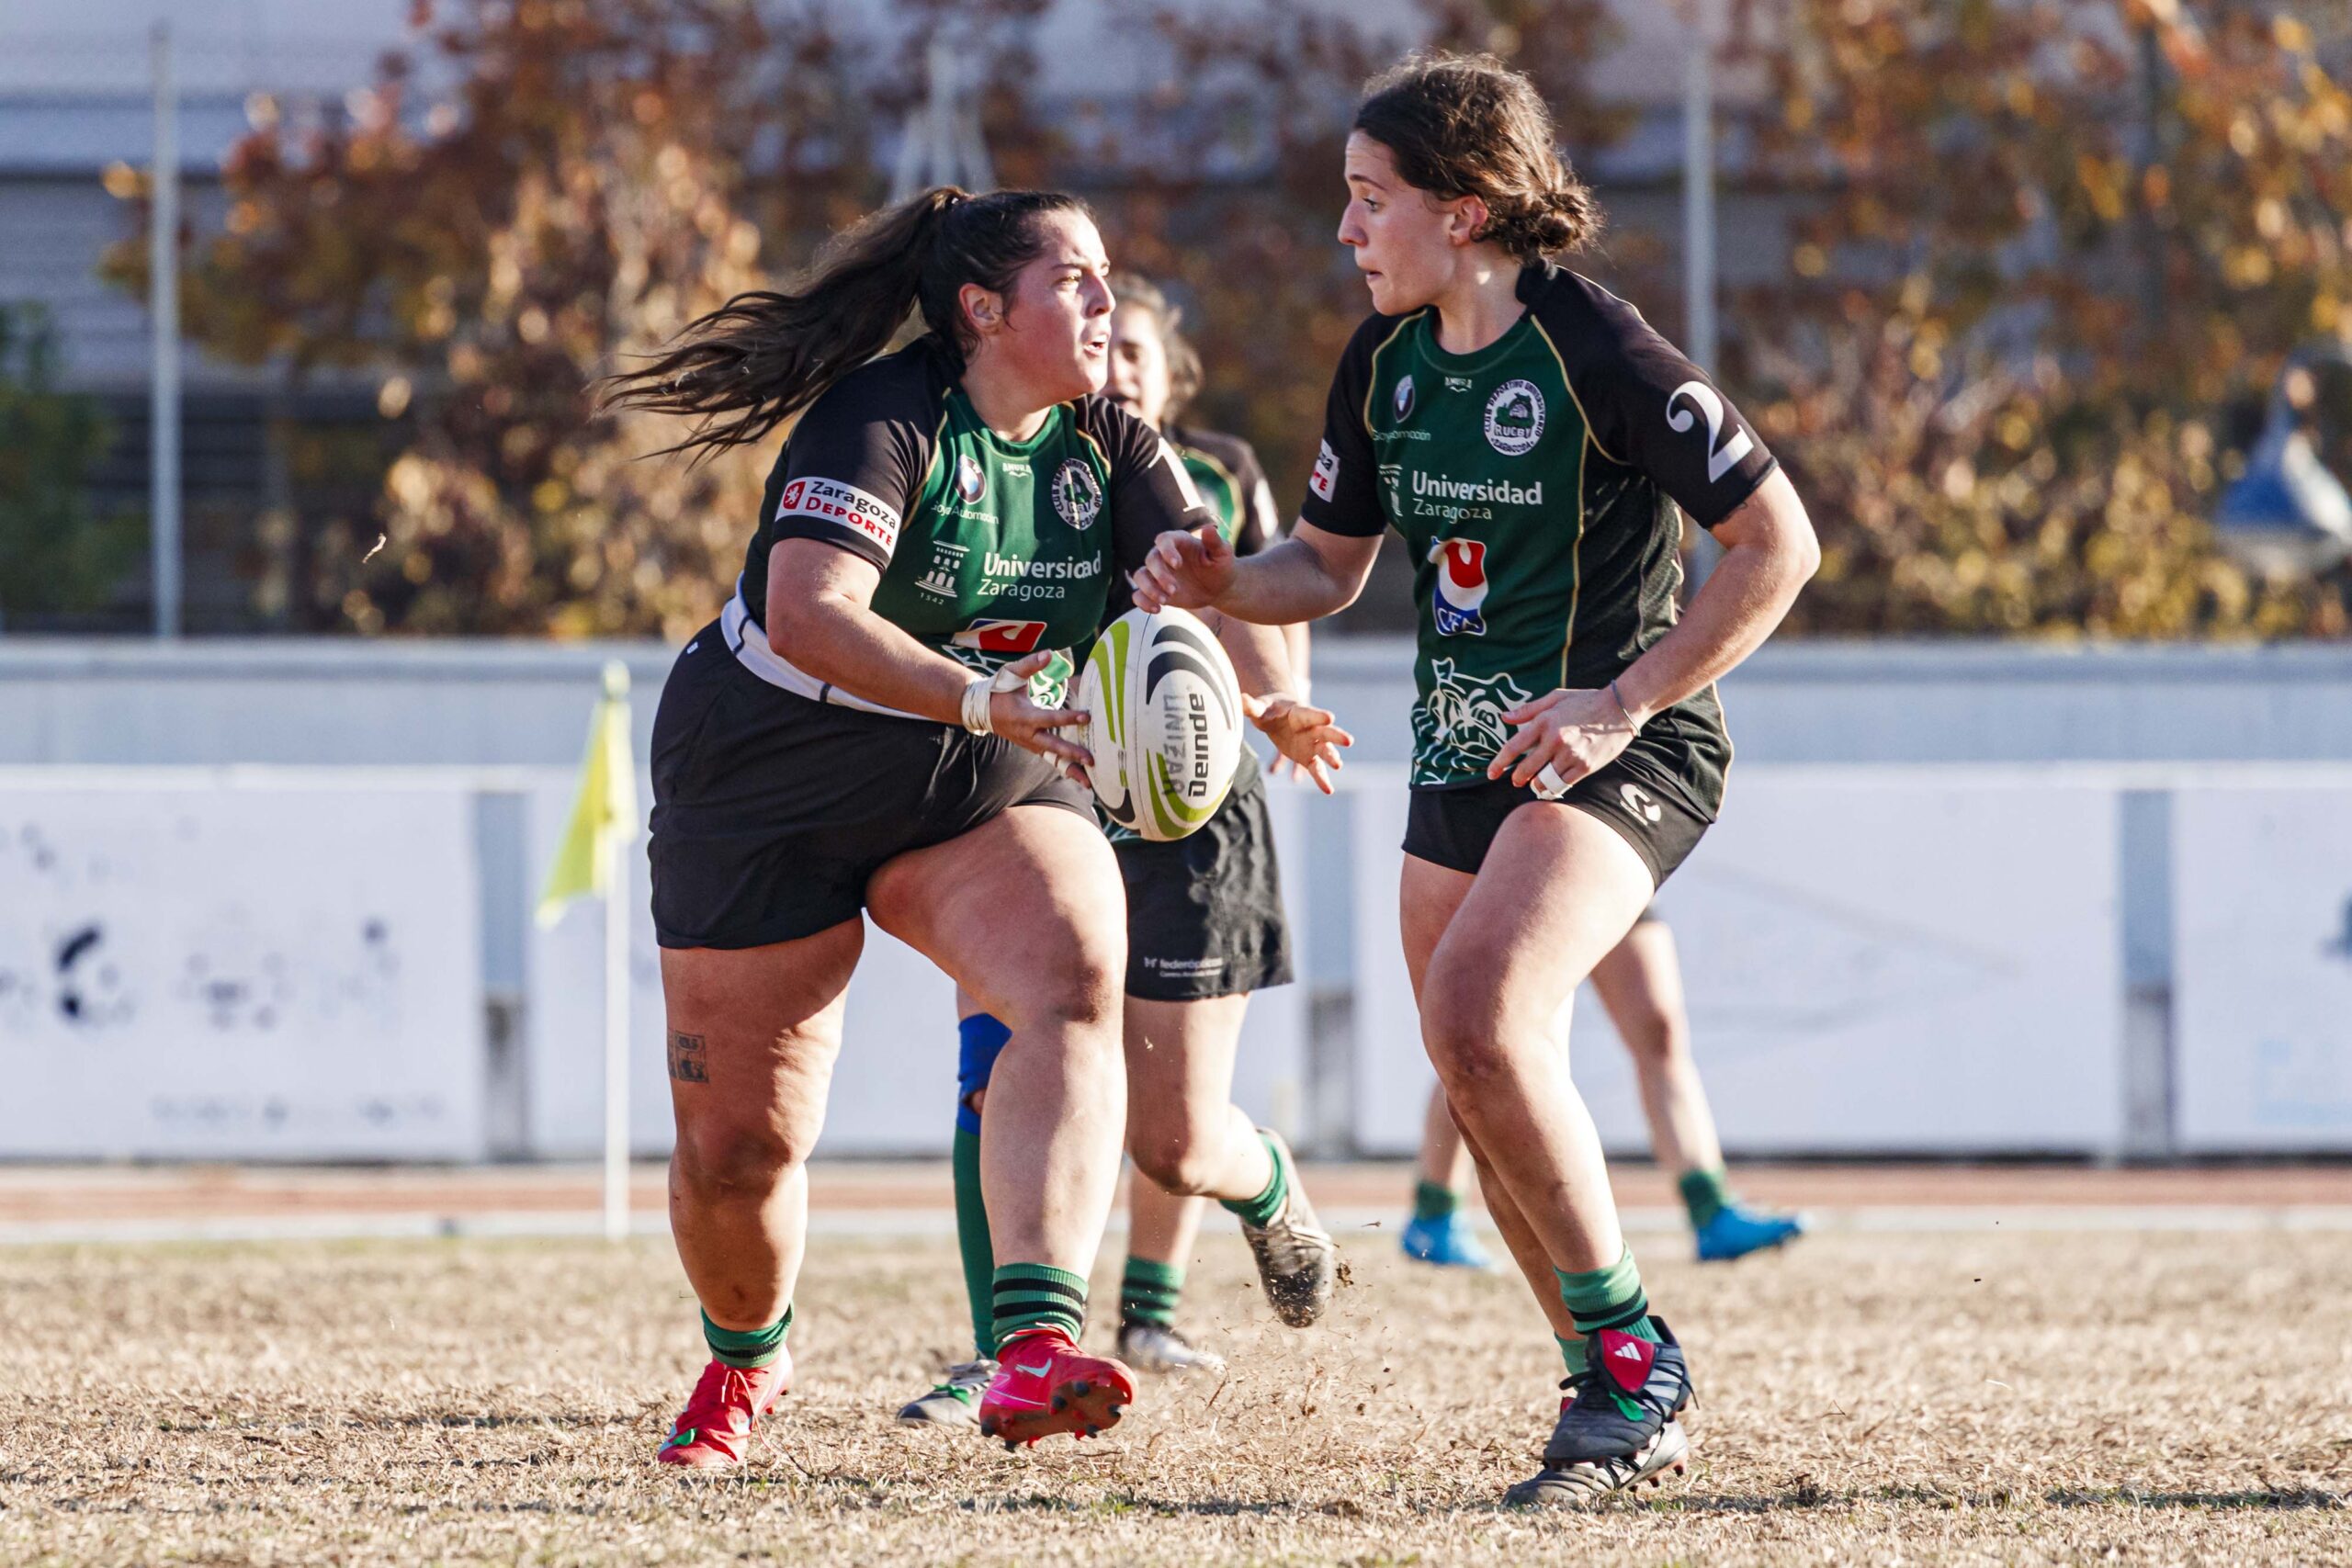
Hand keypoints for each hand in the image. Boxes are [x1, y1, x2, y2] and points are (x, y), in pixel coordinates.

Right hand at [987, 650, 1094, 783]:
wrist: (982, 709)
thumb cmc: (999, 689)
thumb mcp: (1012, 673)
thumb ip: (1030, 665)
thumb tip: (1049, 653)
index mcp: (1025, 716)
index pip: (1050, 718)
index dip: (1069, 717)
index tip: (1087, 716)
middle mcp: (1028, 735)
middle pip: (1053, 747)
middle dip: (1072, 754)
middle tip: (1091, 759)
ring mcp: (1031, 744)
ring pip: (1053, 760)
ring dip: (1071, 771)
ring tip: (1090, 783)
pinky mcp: (1034, 748)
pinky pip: (1051, 761)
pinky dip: (1065, 769)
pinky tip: (1082, 779)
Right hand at [1131, 525, 1234, 612]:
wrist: (1218, 587)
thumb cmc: (1221, 566)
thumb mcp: (1222, 553)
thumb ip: (1215, 541)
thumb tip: (1209, 528)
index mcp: (1178, 542)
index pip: (1164, 540)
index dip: (1167, 550)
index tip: (1177, 564)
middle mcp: (1163, 556)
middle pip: (1151, 560)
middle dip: (1159, 575)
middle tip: (1174, 590)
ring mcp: (1157, 573)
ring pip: (1139, 576)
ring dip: (1148, 589)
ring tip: (1164, 601)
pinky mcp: (1155, 590)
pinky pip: (1139, 594)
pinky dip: (1142, 602)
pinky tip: (1156, 609)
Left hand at [1243, 691, 1351, 795]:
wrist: (1276, 718)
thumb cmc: (1269, 709)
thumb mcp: (1259, 707)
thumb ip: (1252, 706)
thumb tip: (1240, 699)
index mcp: (1300, 712)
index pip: (1311, 713)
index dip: (1319, 715)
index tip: (1330, 717)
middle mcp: (1311, 728)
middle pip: (1326, 732)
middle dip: (1337, 736)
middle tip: (1349, 741)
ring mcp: (1312, 743)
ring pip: (1325, 751)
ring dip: (1332, 757)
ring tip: (1337, 765)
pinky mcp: (1309, 757)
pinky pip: (1316, 770)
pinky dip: (1322, 780)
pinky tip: (1329, 791)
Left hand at [1488, 685, 1636, 791]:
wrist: (1620, 708)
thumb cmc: (1586, 701)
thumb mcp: (1555, 697)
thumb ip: (1528, 709)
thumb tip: (1504, 717)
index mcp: (1544, 721)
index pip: (1513, 747)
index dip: (1499, 763)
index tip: (1491, 774)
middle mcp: (1555, 739)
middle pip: (1526, 768)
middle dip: (1518, 777)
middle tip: (1516, 781)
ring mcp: (1570, 754)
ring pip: (1544, 779)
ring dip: (1536, 785)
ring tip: (1535, 783)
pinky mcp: (1585, 766)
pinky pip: (1563, 784)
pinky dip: (1555, 787)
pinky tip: (1552, 785)